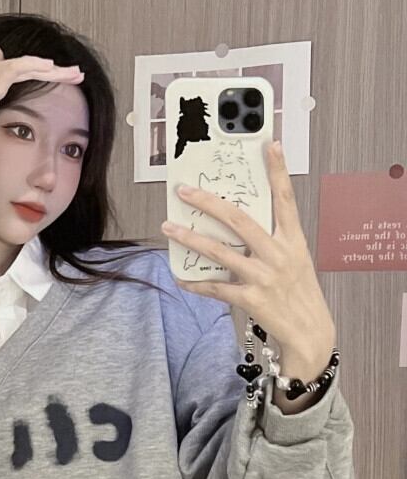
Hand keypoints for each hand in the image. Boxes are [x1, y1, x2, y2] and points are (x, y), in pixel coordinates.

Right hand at [0, 47, 83, 141]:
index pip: (19, 78)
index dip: (39, 79)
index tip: (56, 82)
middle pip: (31, 70)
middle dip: (55, 73)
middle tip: (75, 75)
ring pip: (32, 67)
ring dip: (55, 70)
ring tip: (75, 73)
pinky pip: (23, 69)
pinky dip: (39, 67)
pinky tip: (55, 69)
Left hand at [161, 141, 336, 354]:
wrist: (310, 333)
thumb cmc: (298, 293)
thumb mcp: (294, 260)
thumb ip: (269, 242)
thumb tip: (235, 227)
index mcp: (292, 240)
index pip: (285, 199)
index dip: (278, 171)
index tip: (270, 145)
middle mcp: (278, 254)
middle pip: (238, 219)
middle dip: (208, 202)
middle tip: (184, 191)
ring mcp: (264, 276)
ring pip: (219, 252)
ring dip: (189, 239)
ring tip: (169, 229)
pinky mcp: (251, 299)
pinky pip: (215, 288)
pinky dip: (195, 283)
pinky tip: (180, 278)